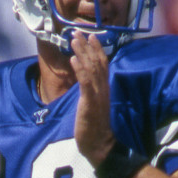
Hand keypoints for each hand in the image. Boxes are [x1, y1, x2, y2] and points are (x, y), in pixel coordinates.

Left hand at [70, 33, 114, 167]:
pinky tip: (73, 59)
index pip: (103, 64)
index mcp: (104, 89)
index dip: (97, 49)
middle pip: (97, 62)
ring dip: (82, 53)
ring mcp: (97, 95)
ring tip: (73, 40)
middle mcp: (103, 89)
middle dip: (87, 46)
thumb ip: (91, 92)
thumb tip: (86, 83)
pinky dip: (80, 70)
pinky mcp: (90, 103)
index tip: (91, 36)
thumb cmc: (94, 128)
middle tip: (77, 32)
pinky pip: (85, 83)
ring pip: (91, 68)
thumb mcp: (93, 106)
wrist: (99, 145)